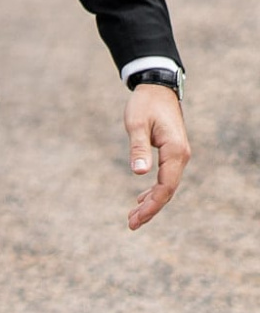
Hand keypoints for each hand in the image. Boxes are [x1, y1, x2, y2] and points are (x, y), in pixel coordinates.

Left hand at [123, 84, 189, 229]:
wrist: (157, 88)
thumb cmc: (145, 104)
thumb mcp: (136, 124)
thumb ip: (138, 148)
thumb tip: (138, 173)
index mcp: (175, 151)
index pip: (166, 186)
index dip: (151, 205)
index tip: (136, 218)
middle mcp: (181, 156)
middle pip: (168, 191)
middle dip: (150, 209)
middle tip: (131, 224)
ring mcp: (178, 156)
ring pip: (167, 186)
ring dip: (151, 202)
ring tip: (133, 217)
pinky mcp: (172, 153)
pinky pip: (165, 178)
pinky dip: (153, 190)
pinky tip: (140, 200)